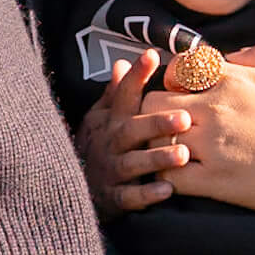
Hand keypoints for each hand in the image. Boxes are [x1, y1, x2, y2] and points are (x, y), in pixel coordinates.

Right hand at [75, 51, 191, 217]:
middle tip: (185, 118)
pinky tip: (167, 190)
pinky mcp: (112, 198)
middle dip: (156, 123)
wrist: (69, 190)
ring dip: (157, 158)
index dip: (135, 75)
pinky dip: (146, 194)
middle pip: (131, 130)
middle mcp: (109, 143)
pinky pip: (129, 197)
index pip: (122, 94)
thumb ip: (114, 94)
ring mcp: (110, 171)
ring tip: (183, 154)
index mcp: (109, 121)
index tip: (152, 56)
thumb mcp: (99, 119)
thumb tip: (122, 62)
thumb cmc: (95, 148)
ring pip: (132, 164)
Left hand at [161, 44, 254, 220]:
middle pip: (153, 103)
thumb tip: (232, 57)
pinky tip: (180, 179)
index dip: (174, 80)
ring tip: (176, 153)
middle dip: (156, 113)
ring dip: (159, 145)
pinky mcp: (216, 182)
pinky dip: (168, 178)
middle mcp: (215, 109)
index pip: (178, 69)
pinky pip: (170, 177)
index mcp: (234, 80)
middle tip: (174, 125)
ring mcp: (213, 147)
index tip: (186, 93)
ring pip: (154, 140)